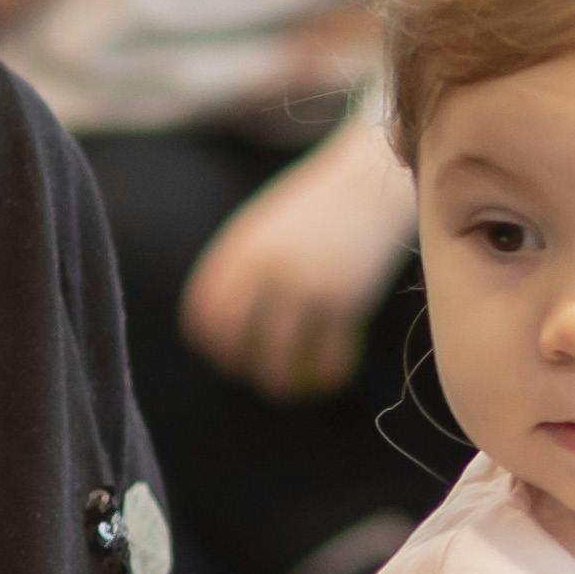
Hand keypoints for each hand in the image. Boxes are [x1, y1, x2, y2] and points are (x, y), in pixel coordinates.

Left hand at [181, 134, 415, 401]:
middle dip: (237, 367)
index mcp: (241, 249)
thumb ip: (241, 264)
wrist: (369, 184)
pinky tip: (330, 375)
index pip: (205, 310)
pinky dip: (327, 373)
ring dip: (277, 384)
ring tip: (284, 389)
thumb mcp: (266, 226)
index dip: (208, 341)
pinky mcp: (346, 301)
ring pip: (278, 358)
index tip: (221, 353)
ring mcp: (307, 286)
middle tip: (251, 375)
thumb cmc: (315, 206)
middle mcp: (268, 269)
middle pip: (234, 339)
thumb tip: (220, 317)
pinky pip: (329, 357)